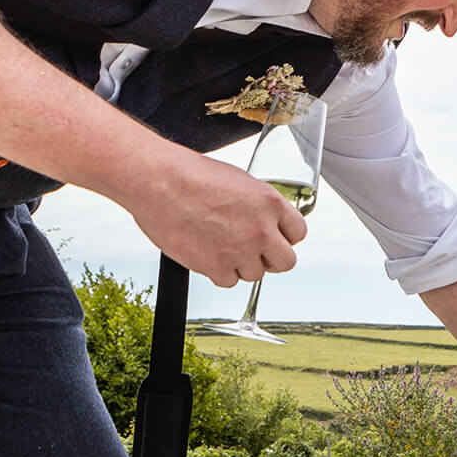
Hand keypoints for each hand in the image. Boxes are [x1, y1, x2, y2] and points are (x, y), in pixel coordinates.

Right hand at [124, 150, 307, 286]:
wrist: (158, 181)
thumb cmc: (192, 175)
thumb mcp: (240, 181)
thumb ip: (260, 206)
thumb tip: (267, 222)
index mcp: (271, 203)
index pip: (298, 233)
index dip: (284, 237)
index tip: (274, 238)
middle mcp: (261, 230)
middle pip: (286, 262)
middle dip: (271, 259)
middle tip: (254, 252)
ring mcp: (241, 251)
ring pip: (255, 275)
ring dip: (241, 265)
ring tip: (221, 246)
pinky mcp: (216, 266)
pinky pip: (229, 282)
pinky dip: (219, 272)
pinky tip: (207, 254)